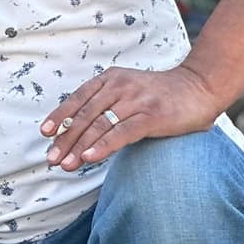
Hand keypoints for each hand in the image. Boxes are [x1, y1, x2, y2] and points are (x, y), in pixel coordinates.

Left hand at [40, 65, 217, 171]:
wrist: (199, 87)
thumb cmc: (157, 95)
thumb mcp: (126, 92)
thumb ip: (104, 106)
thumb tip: (75, 133)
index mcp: (109, 79)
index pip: (77, 99)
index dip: (60, 116)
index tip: (45, 133)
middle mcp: (120, 86)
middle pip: (85, 115)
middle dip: (65, 139)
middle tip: (51, 159)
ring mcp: (136, 100)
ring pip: (99, 126)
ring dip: (79, 147)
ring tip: (65, 165)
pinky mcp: (152, 115)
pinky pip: (122, 133)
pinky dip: (103, 146)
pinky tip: (89, 158)